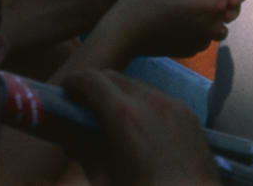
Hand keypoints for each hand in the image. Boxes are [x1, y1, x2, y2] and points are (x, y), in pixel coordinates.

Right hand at [45, 56, 217, 185]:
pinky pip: (160, 99)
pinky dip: (142, 104)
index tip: (62, 93)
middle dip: (93, 86)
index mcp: (124, 115)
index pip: (91, 79)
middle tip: (80, 107)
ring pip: (138, 86)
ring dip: (118, 94)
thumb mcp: (103, 179)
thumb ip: (84, 151)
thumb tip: (69, 136)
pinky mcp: (190, 114)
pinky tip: (138, 127)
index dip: (72, 83)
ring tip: (108, 119)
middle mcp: (151, 101)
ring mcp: (175, 105)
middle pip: (114, 77)